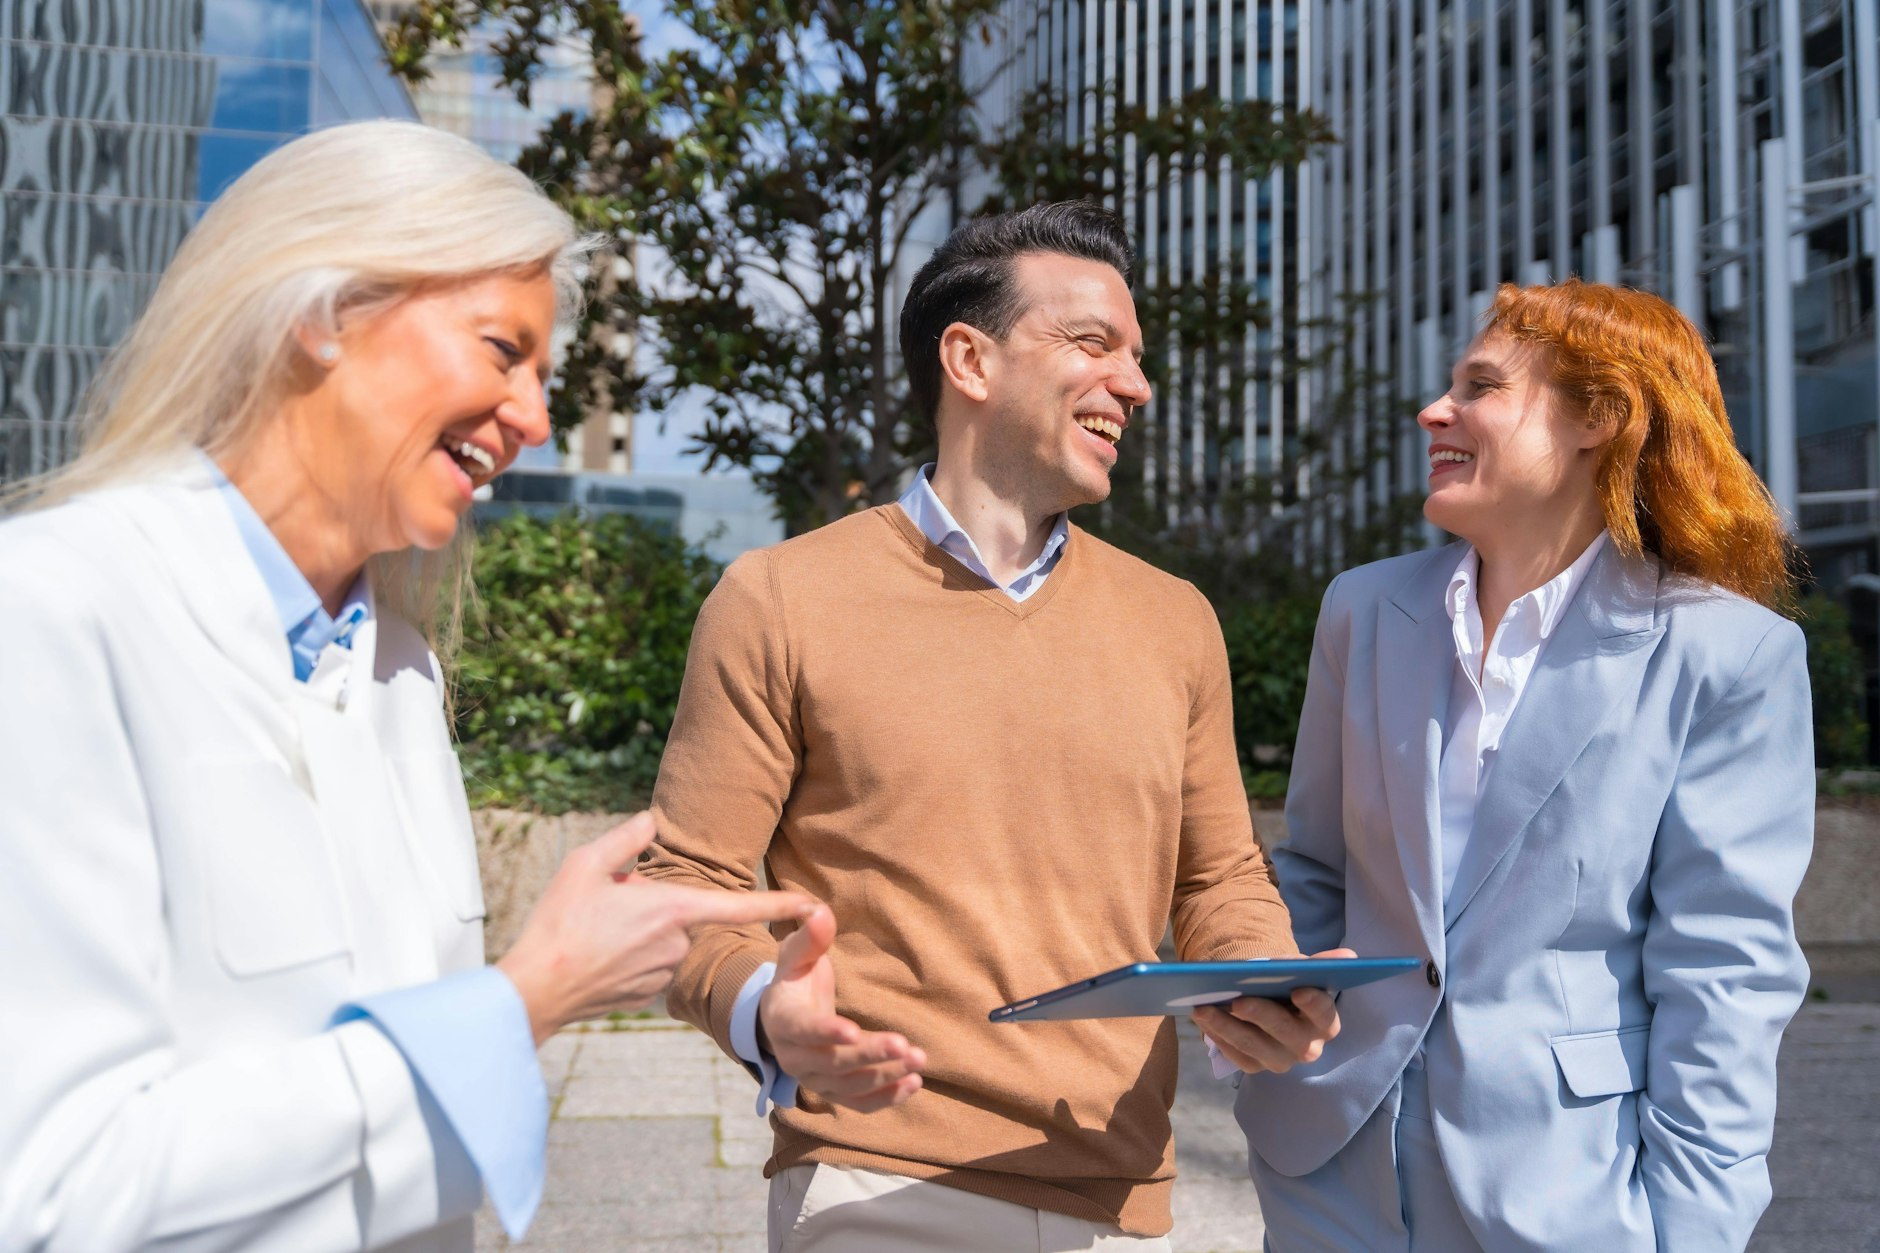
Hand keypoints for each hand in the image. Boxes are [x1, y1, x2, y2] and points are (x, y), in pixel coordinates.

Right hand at [498, 812, 814, 1044]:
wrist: (538, 990)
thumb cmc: (560, 922)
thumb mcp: (586, 864)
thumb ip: (626, 838)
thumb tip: (651, 821)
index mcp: (673, 909)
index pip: (741, 906)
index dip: (781, 904)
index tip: (815, 905)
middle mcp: (679, 943)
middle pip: (679, 911)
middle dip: (651, 905)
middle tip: (604, 909)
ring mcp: (666, 973)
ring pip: (663, 939)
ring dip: (639, 932)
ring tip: (596, 935)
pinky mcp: (650, 995)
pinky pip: (649, 964)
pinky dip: (628, 957)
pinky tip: (597, 958)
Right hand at [757, 905, 924, 1111]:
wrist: (783, 1018)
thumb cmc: (794, 980)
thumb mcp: (796, 955)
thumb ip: (810, 937)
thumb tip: (821, 911)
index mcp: (783, 1021)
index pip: (804, 1030)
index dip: (827, 1032)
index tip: (854, 1030)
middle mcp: (794, 1058)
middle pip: (832, 1064)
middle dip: (869, 1055)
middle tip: (904, 1045)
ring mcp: (813, 1080)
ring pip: (849, 1087)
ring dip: (885, 1077)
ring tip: (919, 1061)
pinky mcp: (833, 1093)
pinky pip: (859, 1104)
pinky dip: (886, 1098)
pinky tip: (914, 1083)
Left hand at [1192, 947, 1352, 1074]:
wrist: (1270, 1003)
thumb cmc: (1289, 984)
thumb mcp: (1303, 972)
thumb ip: (1321, 964)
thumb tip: (1348, 955)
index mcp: (1325, 1021)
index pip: (1324, 1015)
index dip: (1313, 1004)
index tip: (1298, 990)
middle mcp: (1308, 1047)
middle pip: (1287, 1035)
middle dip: (1262, 1016)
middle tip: (1237, 1001)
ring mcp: (1281, 1060)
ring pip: (1255, 1048)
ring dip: (1227, 1028)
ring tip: (1203, 1008)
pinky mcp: (1256, 1066)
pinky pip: (1236, 1056)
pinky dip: (1219, 1037)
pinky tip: (1203, 1019)